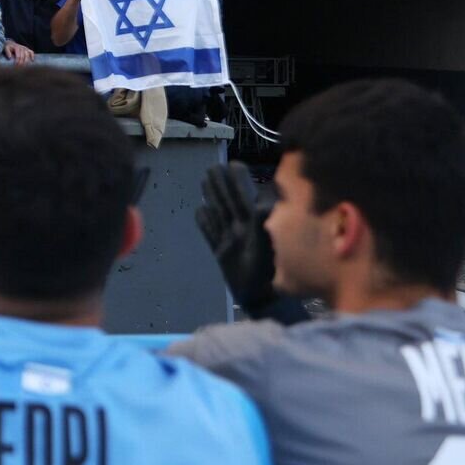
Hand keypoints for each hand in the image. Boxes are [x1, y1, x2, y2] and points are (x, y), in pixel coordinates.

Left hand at [3, 41, 34, 64]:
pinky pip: (31, 52)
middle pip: (23, 56)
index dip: (17, 60)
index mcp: (16, 47)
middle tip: (19, 66)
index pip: (18, 55)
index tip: (16, 64)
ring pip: (27, 54)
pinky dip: (32, 55)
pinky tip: (32, 60)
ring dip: (26, 60)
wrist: (11, 43)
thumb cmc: (9, 47)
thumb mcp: (6, 48)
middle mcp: (21, 47)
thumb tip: (10, 57)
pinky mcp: (27, 49)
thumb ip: (7, 52)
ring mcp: (25, 48)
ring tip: (24, 65)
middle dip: (21, 61)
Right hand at [195, 161, 277, 311]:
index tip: (232, 164)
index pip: (243, 197)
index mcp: (252, 224)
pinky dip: (204, 222)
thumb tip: (265, 203)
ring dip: (212, 197)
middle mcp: (240, 229)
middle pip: (228, 201)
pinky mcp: (221, 252)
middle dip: (221, 184)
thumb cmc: (265, 275)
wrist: (259, 299)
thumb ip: (261, 226)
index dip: (239, 181)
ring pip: (218, 212)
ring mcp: (229, 240)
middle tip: (213, 167)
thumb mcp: (264, 248)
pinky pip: (210, 233)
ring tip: (204, 180)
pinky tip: (199, 210)